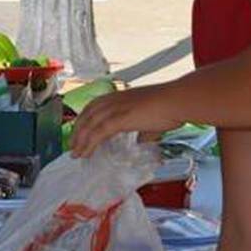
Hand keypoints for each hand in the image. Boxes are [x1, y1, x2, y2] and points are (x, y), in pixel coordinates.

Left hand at [67, 86, 181, 156]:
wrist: (178, 100)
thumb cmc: (172, 108)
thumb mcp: (153, 120)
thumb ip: (145, 131)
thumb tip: (142, 140)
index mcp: (121, 97)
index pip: (95, 105)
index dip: (86, 118)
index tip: (80, 130)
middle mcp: (115, 99)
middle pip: (87, 113)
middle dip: (78, 129)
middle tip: (72, 145)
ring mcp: (116, 108)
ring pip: (89, 124)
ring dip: (79, 139)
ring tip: (75, 153)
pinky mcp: (119, 118)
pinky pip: (97, 133)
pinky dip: (88, 144)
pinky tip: (84, 153)